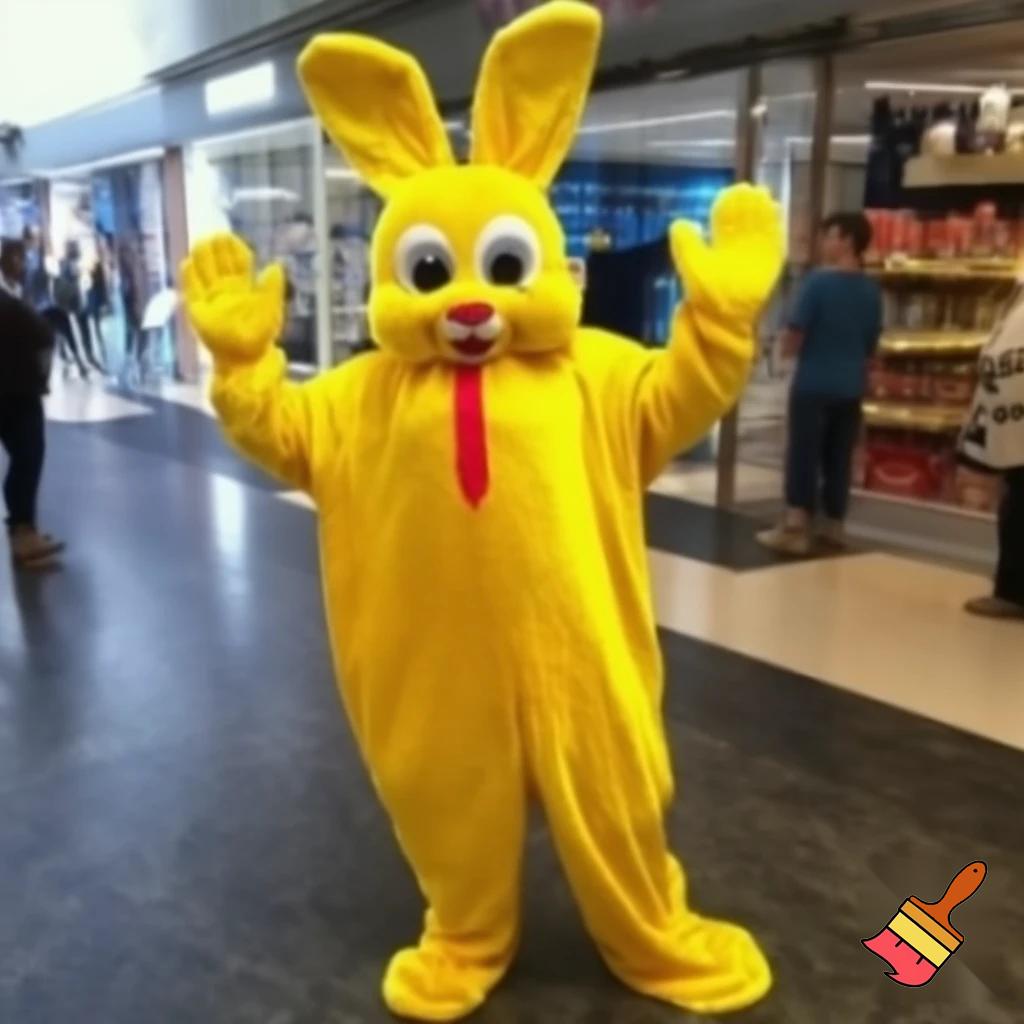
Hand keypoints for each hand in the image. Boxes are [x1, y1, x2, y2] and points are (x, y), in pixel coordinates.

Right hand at [181, 234, 284, 364]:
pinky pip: (190, 289)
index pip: (237, 261)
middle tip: (216, 235)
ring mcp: (210, 298)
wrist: (245, 359)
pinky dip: (188, 277)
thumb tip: (275, 266)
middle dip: (217, 249)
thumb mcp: (271, 309)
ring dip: (202, 257)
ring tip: (201, 243)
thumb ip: (272, 289)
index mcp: (243, 286)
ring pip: (203, 271)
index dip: (234, 249)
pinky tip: (188, 263)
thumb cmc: (259, 335)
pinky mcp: (197, 310)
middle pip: (218, 262)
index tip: (232, 238)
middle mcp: (225, 288)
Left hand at [669, 184, 783, 326]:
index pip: (726, 218)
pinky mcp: (770, 263)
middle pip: (745, 218)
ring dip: (762, 210)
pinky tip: (775, 209)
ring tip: (762, 194)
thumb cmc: (705, 295)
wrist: (722, 318)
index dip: (728, 203)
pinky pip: (775, 240)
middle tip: (748, 188)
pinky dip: (776, 226)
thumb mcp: (692, 266)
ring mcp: (756, 254)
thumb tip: (680, 222)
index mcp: (721, 244)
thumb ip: (686, 244)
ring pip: (761, 226)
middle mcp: (740, 246)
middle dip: (747, 204)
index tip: (730, 190)